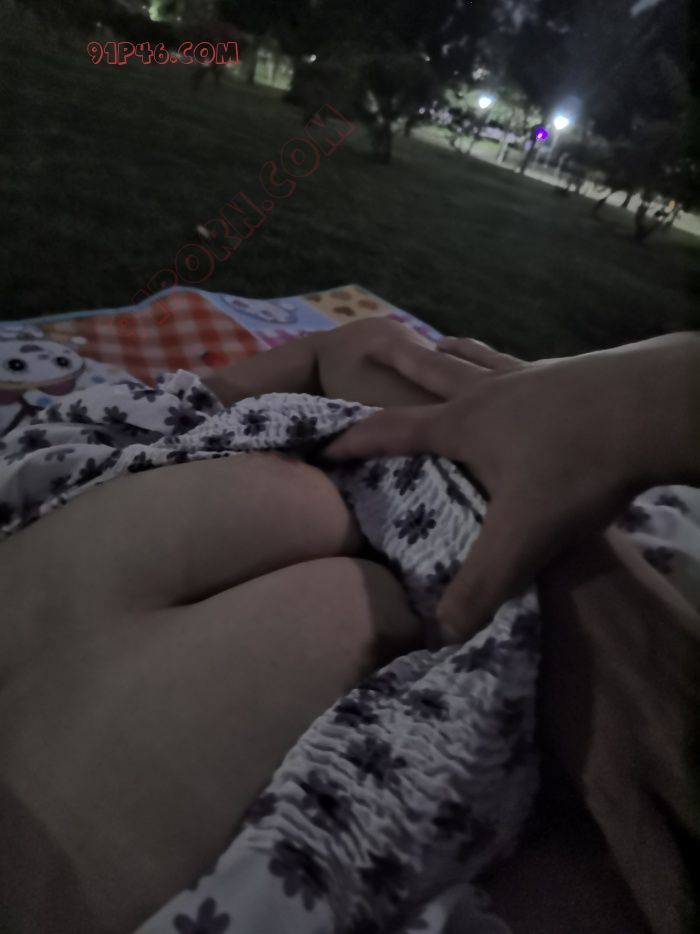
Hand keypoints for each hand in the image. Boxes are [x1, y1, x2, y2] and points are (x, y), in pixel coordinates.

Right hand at [319, 334, 695, 641]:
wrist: (650, 409)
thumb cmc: (576, 467)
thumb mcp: (524, 536)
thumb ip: (481, 585)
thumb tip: (439, 634)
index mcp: (463, 425)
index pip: (391, 429)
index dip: (353, 438)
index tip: (322, 442)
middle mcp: (486, 392)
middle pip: (428, 369)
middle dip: (393, 360)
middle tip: (366, 343)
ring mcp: (528, 376)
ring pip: (475, 358)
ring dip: (448, 351)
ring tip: (437, 344)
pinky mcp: (565, 374)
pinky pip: (519, 362)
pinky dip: (502, 359)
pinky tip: (518, 368)